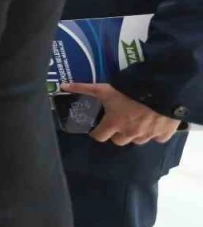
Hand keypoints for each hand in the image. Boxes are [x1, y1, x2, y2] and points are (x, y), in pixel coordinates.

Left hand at [62, 83, 182, 145]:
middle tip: (119, 122)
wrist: (162, 89)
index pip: (99, 137)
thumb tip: (63, 86)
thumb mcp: (104, 89)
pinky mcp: (163, 134)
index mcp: (114, 124)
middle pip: (118, 141)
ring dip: (134, 134)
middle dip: (116, 133)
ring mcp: (147, 135)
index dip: (98, 132)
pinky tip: (154, 123)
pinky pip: (157, 138)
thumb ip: (84, 88)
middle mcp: (129, 133)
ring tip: (136, 121)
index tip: (99, 128)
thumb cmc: (129, 90)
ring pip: (137, 140)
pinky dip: (155, 133)